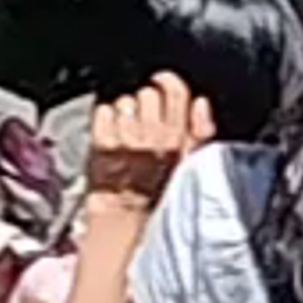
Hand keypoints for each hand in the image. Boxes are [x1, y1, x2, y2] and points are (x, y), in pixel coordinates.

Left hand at [82, 80, 208, 205]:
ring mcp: (127, 140)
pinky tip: (111, 137)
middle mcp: (155, 137)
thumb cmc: (158, 196)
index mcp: (180, 139)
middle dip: (145, 104)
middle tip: (144, 123)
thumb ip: (200, 132)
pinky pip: (103, 112)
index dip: (167, 82)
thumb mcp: (192, 165)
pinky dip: (105, 120)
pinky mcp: (102, 143)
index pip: (177, 92)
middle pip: (148, 94)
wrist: (126, 221)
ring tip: (127, 134)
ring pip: (125, 102)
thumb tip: (200, 103)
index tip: (161, 85)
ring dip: (126, 114)